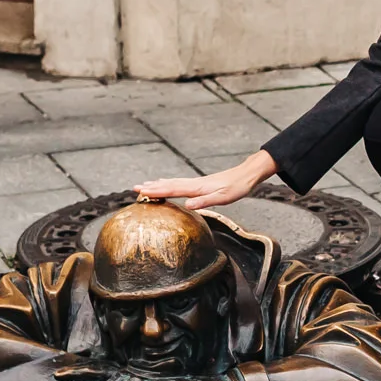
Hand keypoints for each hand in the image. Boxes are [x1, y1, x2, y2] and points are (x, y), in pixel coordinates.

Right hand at [136, 150, 276, 210]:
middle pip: (168, 184)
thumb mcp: (223, 198)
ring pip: (173, 183)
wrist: (246, 175)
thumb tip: (187, 205)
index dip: (156, 191)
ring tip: (145, 185)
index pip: (172, 189)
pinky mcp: (201, 184)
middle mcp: (194, 184)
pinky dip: (169, 183)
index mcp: (197, 188)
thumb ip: (205, 201)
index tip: (141, 191)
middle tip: (134, 188)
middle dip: (151, 187)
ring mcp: (197, 183)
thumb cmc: (237, 188)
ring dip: (158, 184)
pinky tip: (167, 183)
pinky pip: (180, 184)